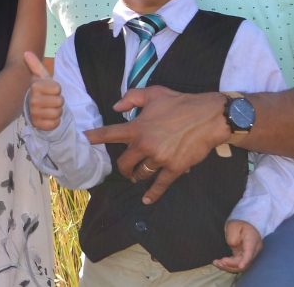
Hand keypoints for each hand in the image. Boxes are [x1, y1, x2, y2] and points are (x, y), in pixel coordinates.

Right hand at [24, 51, 62, 130]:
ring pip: (57, 113)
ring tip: (50, 108)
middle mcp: (32, 100)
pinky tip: (48, 117)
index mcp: (34, 87)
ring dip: (57, 111)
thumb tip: (26, 52)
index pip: (58, 89)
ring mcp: (34, 114)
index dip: (57, 89)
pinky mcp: (37, 125)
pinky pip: (54, 124)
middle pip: (60, 102)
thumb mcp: (40, 76)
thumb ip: (35, 64)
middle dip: (58, 101)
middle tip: (51, 100)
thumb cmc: (41, 90)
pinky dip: (54, 122)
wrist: (33, 108)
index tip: (50, 90)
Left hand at [85, 86, 228, 203]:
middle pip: (124, 163)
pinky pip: (160, 184)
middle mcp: (144, 145)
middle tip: (125, 168)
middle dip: (123, 167)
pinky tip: (147, 199)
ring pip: (141, 174)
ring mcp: (159, 158)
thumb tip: (116, 107)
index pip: (110, 134)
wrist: (208, 117)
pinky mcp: (174, 168)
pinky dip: (153, 194)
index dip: (95, 137)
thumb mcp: (153, 93)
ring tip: (137, 176)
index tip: (85, 140)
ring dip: (137, 176)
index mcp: (137, 128)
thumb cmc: (180, 103)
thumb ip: (131, 97)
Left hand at [213, 220, 262, 272]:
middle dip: (232, 264)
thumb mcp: (234, 226)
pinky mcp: (242, 257)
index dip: (246, 261)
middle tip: (220, 262)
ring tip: (216, 263)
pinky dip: (228, 265)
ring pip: (240, 265)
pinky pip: (236, 264)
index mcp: (253, 241)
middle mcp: (253, 250)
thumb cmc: (239, 224)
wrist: (244, 224)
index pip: (250, 253)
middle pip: (245, 262)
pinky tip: (219, 263)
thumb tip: (232, 245)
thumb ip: (233, 236)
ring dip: (228, 266)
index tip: (241, 266)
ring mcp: (248, 255)